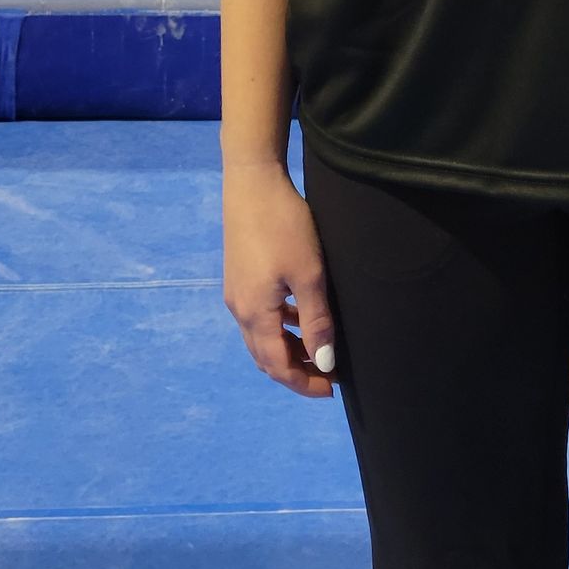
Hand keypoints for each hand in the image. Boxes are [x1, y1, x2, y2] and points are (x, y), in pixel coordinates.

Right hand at [222, 161, 337, 397]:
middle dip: (295, 371)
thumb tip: (323, 364)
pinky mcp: (239, 275)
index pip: (278, 366)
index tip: (332, 388)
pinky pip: (258, 316)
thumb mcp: (309, 275)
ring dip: (288, 349)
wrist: (252, 180)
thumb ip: (316, 321)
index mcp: (255, 314)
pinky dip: (279, 326)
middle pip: (265, 357)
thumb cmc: (284, 226)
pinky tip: (299, 314)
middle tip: (327, 374)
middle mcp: (239, 309)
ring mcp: (236, 292)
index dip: (304, 383)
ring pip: (261, 337)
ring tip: (318, 348)